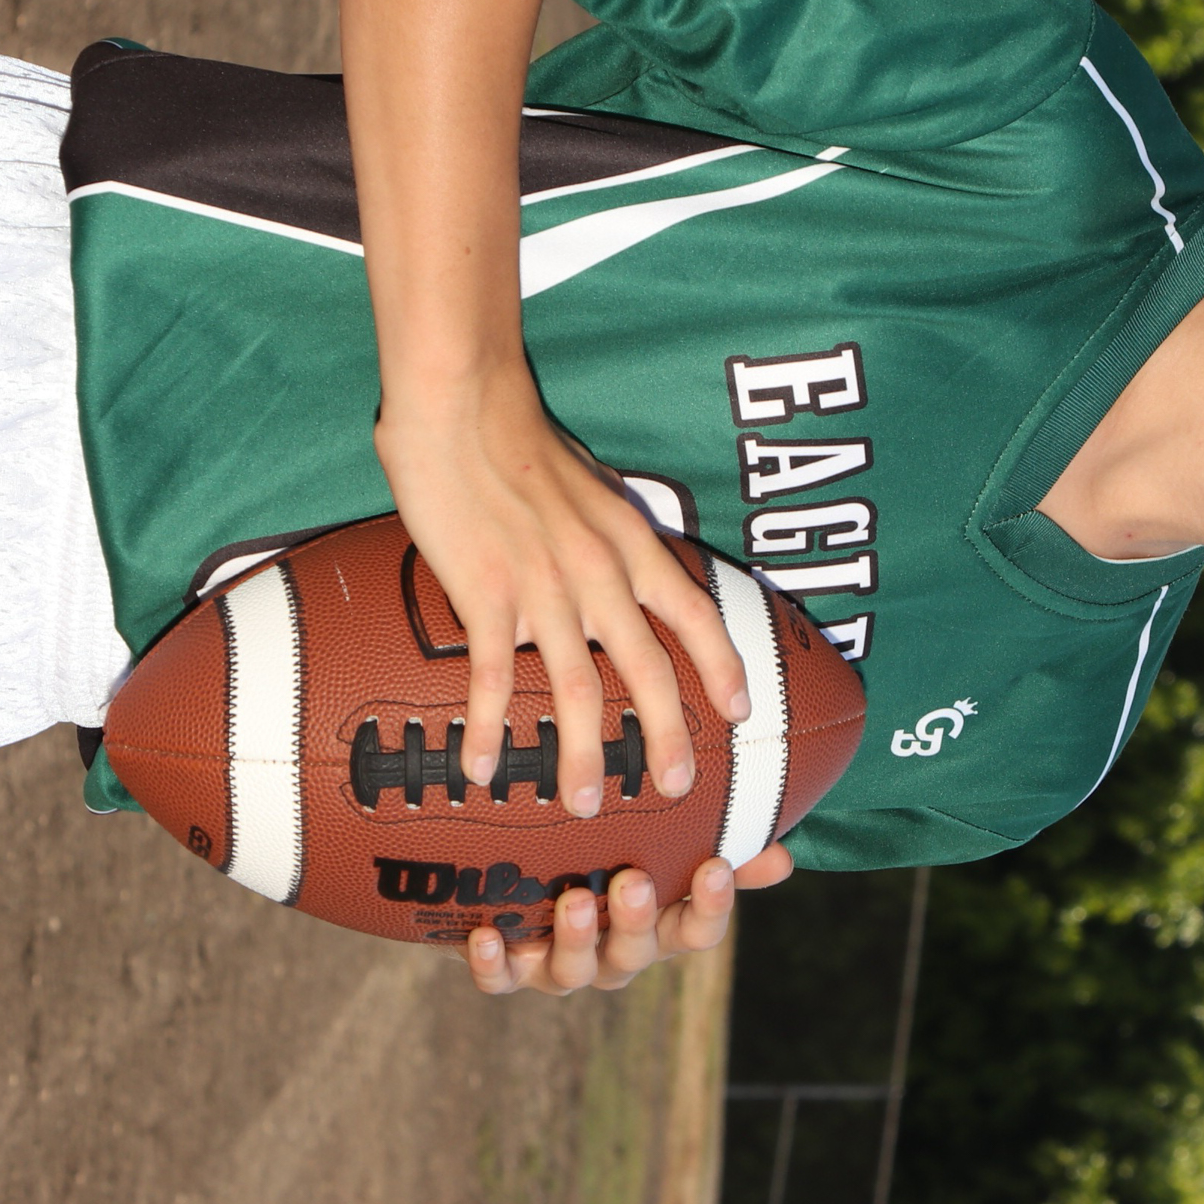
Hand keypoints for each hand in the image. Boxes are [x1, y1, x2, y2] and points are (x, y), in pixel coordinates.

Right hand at [376, 369, 751, 819]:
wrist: (462, 401)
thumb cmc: (521, 437)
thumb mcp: (593, 486)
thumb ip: (611, 534)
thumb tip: (626, 566)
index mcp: (631, 540)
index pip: (694, 613)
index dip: (722, 666)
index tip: (740, 714)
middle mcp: (601, 570)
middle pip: (648, 668)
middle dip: (665, 735)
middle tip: (673, 787)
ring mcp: (545, 585)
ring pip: (578, 687)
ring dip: (581, 752)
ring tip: (579, 803)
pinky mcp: (486, 591)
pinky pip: (493, 675)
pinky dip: (491, 726)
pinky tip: (483, 769)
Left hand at [463, 844, 795, 994]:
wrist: (515, 888)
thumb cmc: (607, 863)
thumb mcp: (664, 855)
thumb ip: (720, 854)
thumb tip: (784, 858)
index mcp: (658, 929)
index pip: (697, 930)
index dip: (709, 905)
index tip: (714, 867)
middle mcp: (613, 954)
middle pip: (634, 952)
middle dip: (634, 920)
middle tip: (633, 882)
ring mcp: (560, 966)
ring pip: (572, 970)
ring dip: (574, 937)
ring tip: (573, 899)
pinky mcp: (508, 968)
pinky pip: (501, 979)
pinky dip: (494, 963)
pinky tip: (489, 935)